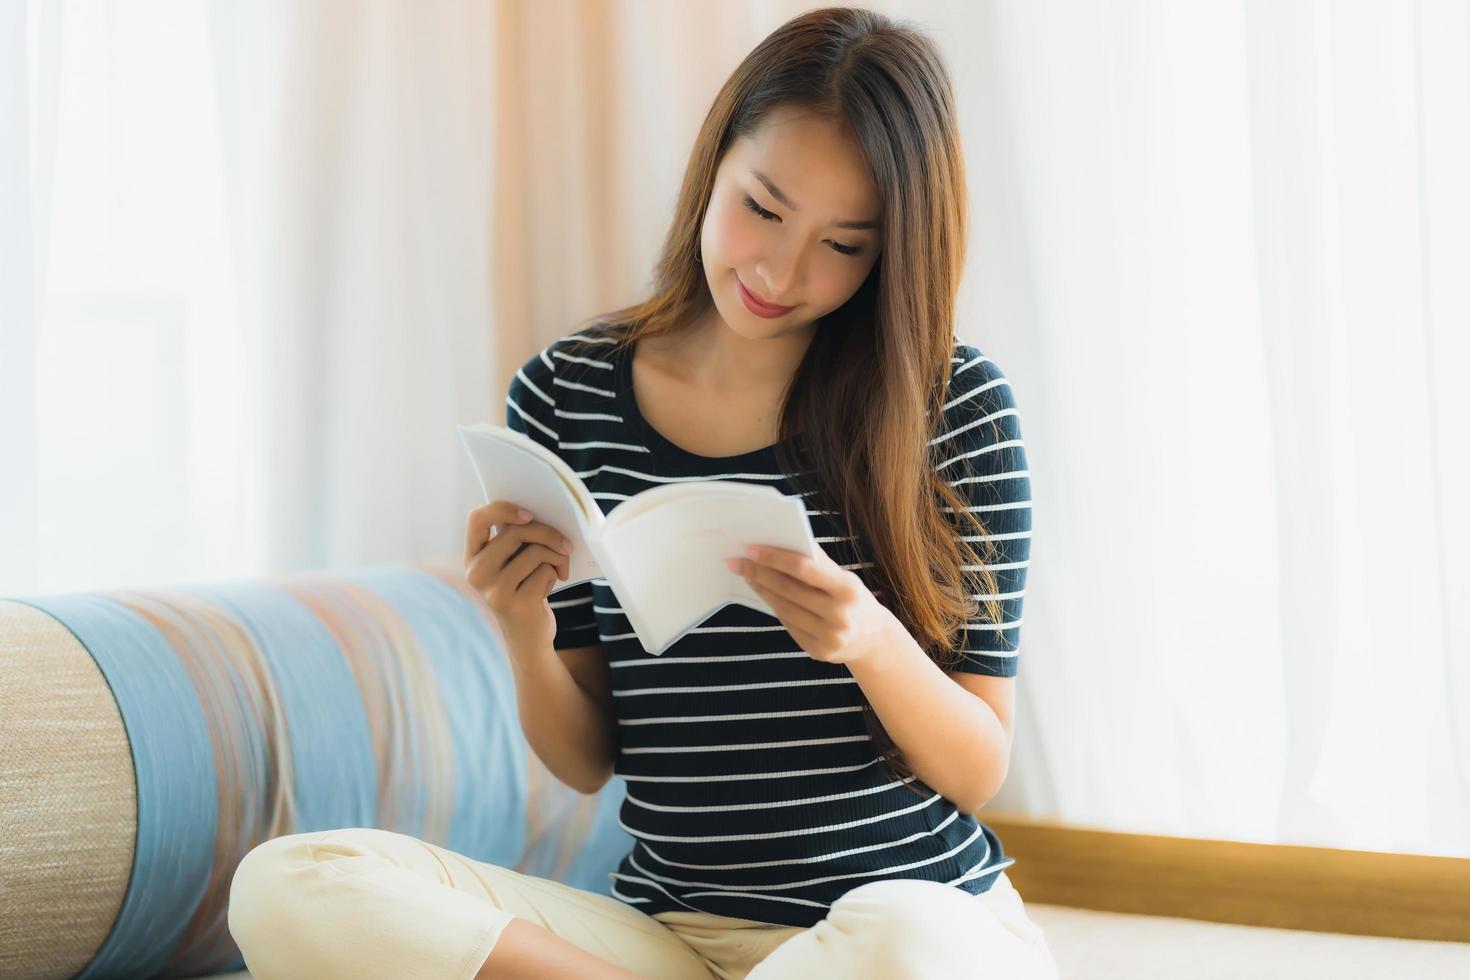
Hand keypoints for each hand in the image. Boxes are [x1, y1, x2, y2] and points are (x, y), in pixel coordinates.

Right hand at [464, 500, 572, 652]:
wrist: (528, 637)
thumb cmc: (525, 589)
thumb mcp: (514, 562)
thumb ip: (517, 537)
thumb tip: (541, 512)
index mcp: (472, 556)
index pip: (477, 519)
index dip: (503, 509)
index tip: (529, 514)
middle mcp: (476, 573)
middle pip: (517, 532)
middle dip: (549, 534)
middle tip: (566, 545)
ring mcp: (492, 590)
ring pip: (536, 552)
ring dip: (556, 557)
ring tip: (556, 569)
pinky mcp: (513, 604)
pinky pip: (545, 572)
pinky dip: (554, 575)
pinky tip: (547, 590)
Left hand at [726, 544, 898, 666]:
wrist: (872, 639)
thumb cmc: (853, 600)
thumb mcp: (844, 578)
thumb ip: (818, 561)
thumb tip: (783, 539)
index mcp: (847, 589)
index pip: (804, 568)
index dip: (775, 558)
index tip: (751, 549)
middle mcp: (839, 615)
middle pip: (789, 590)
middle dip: (760, 573)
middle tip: (739, 561)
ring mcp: (829, 637)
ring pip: (784, 609)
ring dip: (762, 589)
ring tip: (747, 575)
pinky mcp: (818, 651)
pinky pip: (789, 625)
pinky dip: (774, 607)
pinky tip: (763, 593)